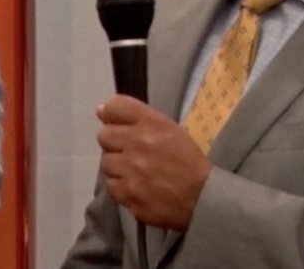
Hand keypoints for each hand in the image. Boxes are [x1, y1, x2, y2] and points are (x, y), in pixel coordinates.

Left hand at [96, 94, 211, 230]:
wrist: (203, 197)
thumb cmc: (187, 160)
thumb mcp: (169, 129)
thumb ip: (135, 117)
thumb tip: (100, 111)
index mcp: (151, 123)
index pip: (114, 107)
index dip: (111, 115)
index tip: (119, 126)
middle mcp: (137, 143)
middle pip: (104, 136)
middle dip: (115, 144)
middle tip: (131, 153)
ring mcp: (130, 170)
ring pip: (106, 163)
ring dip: (118, 168)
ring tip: (136, 173)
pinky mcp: (128, 194)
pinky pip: (111, 186)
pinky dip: (121, 187)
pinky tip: (137, 188)